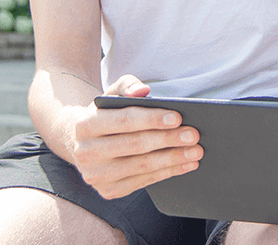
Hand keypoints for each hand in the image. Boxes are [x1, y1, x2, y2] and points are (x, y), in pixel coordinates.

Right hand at [73, 74, 202, 199]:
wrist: (82, 145)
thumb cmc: (105, 115)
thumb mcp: (111, 95)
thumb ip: (126, 85)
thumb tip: (143, 91)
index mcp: (85, 125)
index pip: (124, 121)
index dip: (152, 119)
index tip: (178, 118)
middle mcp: (86, 152)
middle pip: (136, 145)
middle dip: (168, 140)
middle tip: (194, 135)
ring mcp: (96, 175)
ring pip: (142, 166)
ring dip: (173, 159)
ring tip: (195, 151)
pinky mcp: (108, 191)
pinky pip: (143, 182)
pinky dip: (167, 173)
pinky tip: (185, 164)